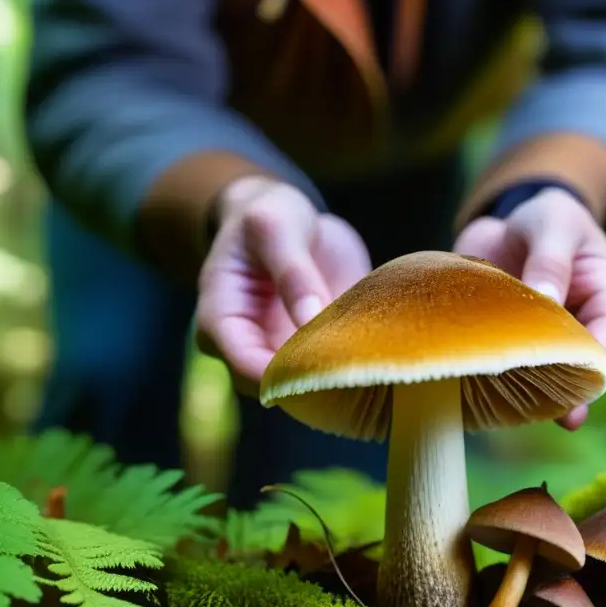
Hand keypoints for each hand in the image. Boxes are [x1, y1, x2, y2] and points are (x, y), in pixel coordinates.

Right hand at [195, 178, 370, 394]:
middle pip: (278, 390)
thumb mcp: (277, 227)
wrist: (286, 218)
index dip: (286, 377)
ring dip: (341, 383)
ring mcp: (279, 354)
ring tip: (380, 368)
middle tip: (366, 372)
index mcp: (220, 322)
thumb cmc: (269, 215)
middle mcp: (246, 348)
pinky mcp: (312, 352)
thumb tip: (311, 321)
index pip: (247, 369)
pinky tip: (385, 361)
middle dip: (317, 386)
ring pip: (308, 391)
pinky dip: (355, 370)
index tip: (330, 368)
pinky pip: (332, 374)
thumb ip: (293, 271)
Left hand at [453, 188, 605, 430]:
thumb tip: (546, 298)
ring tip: (510, 408)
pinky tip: (471, 389)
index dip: (594, 359)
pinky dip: (486, 372)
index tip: (577, 379)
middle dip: (563, 389)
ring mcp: (535, 334)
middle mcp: (572, 323)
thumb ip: (551, 258)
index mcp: (601, 297)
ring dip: (521, 386)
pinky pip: (497, 359)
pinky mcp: (501, 337)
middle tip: (553, 415)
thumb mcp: (554, 223)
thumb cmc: (547, 214)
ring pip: (533, 369)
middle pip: (572, 364)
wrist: (507, 213)